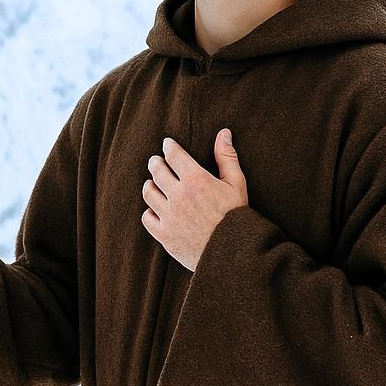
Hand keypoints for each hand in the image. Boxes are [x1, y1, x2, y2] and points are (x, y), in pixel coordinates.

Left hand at [141, 129, 248, 270]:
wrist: (233, 253)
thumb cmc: (237, 217)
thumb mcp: (237, 184)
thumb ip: (227, 157)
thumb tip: (224, 133)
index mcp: (196, 180)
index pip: (174, 155)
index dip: (168, 147)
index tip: (167, 144)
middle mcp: (178, 196)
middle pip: (157, 171)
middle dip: (155, 163)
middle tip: (156, 161)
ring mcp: (169, 216)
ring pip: (149, 193)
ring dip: (149, 185)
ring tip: (152, 183)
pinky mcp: (165, 235)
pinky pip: (148, 217)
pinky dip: (149, 211)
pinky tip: (154, 209)